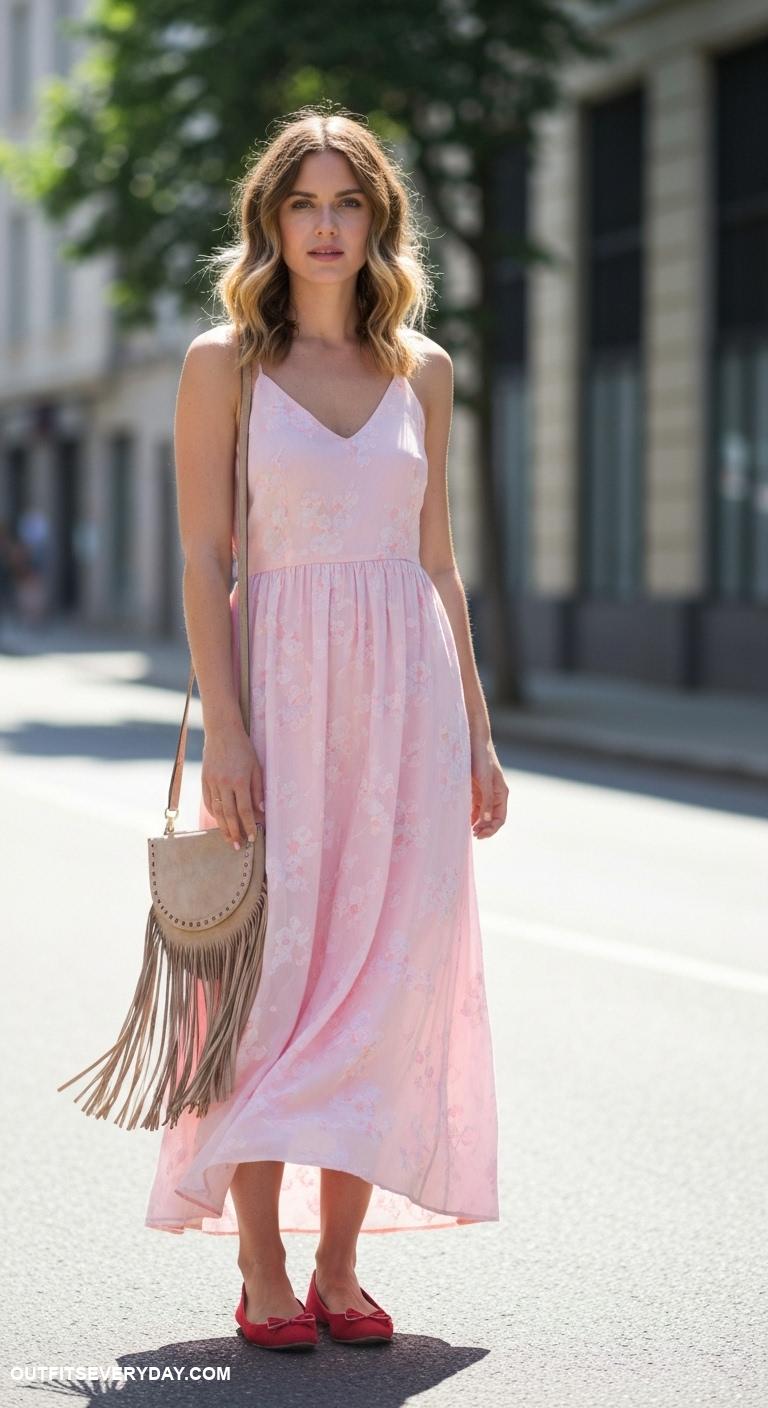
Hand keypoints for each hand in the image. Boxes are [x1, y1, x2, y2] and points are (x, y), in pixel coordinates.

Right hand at [202, 724, 264, 849]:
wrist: (222, 732)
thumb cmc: (243, 749)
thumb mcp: (256, 768)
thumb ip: (258, 790)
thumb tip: (260, 812)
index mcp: (240, 780)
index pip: (244, 810)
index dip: (248, 825)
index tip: (252, 837)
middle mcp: (224, 783)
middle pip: (228, 814)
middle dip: (234, 832)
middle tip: (239, 846)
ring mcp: (212, 782)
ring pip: (216, 811)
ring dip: (222, 828)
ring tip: (229, 840)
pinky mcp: (204, 780)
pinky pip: (208, 802)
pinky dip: (214, 814)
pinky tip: (219, 822)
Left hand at [470, 733, 507, 838]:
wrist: (473, 741)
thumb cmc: (481, 759)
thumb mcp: (484, 780)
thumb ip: (486, 800)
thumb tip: (487, 820)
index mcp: (501, 794)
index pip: (500, 818)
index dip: (491, 829)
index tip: (479, 835)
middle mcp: (495, 795)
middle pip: (492, 819)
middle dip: (484, 828)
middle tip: (472, 835)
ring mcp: (485, 792)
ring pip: (482, 814)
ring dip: (477, 823)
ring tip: (467, 830)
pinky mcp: (476, 789)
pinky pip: (475, 806)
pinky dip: (470, 814)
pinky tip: (463, 819)